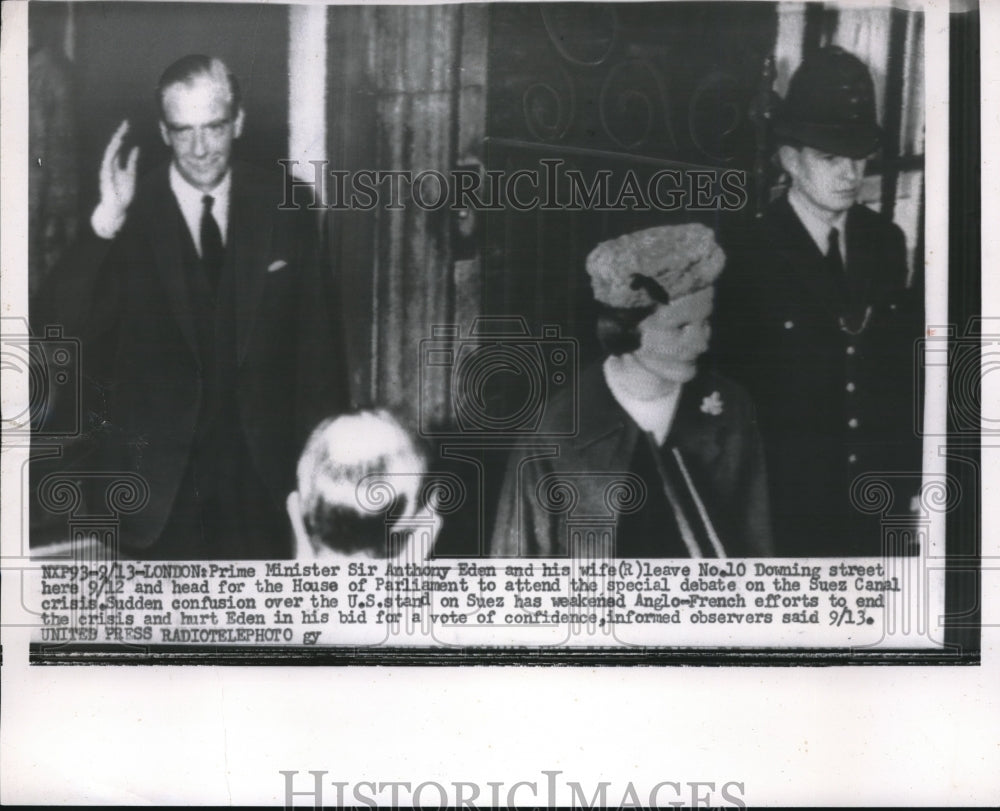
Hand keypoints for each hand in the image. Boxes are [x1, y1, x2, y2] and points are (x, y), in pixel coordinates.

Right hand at [91, 120, 138, 237]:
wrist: (117, 207)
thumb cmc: (123, 193)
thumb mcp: (131, 174)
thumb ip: (132, 161)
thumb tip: (136, 147)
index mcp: (115, 163)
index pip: (118, 146)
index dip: (123, 135)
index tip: (128, 125)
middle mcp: (109, 163)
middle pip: (114, 145)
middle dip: (120, 134)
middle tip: (126, 123)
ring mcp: (106, 168)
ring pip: (110, 151)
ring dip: (116, 141)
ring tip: (122, 131)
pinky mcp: (105, 174)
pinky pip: (108, 160)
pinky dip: (113, 151)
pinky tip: (118, 144)